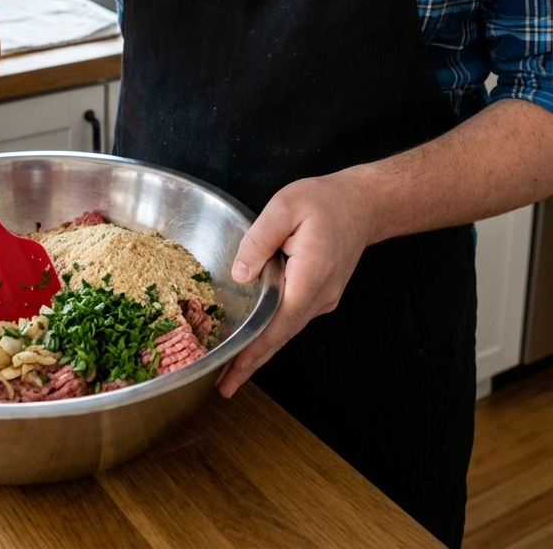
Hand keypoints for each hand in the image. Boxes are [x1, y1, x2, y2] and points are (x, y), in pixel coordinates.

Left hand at [216, 171, 374, 397]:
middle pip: (281, 336)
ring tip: (233, 368)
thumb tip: (241, 276)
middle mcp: (319, 296)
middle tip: (224, 386)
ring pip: (287, 330)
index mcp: (309, 276)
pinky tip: (256, 337)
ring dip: (261, 350)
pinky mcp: (321, 294)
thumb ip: (259, 240)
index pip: (277, 324)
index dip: (253, 351)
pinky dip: (273, 332)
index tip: (232, 374)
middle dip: (252, 362)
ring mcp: (323, 299)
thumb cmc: (324, 202)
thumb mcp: (285, 206)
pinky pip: (292, 318)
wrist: (362, 204)